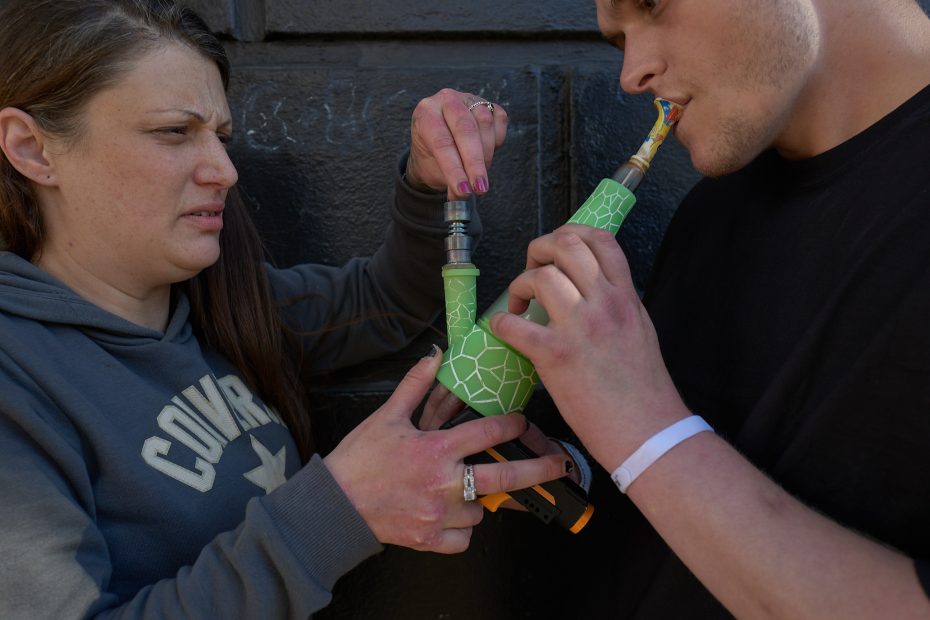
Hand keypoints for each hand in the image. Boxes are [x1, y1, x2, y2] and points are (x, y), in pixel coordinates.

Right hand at [323, 347, 568, 553]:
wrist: (334, 506)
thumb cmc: (358, 460)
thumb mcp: (386, 416)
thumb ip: (415, 386)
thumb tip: (433, 356)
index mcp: (437, 450)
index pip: (488, 433)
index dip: (511, 425)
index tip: (522, 422)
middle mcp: (445, 483)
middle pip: (505, 478)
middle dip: (538, 470)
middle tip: (559, 466)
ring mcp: (440, 515)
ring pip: (482, 510)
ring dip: (481, 500)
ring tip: (467, 489)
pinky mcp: (432, 540)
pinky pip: (465, 538)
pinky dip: (463, 529)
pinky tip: (451, 515)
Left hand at [405, 88, 507, 199]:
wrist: (439, 144)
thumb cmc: (433, 159)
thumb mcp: (433, 170)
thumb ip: (448, 181)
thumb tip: (463, 195)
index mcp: (425, 113)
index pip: (441, 142)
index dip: (454, 169)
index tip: (464, 191)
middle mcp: (446, 100)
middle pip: (465, 129)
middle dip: (475, 163)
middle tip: (480, 188)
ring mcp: (468, 98)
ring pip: (485, 123)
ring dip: (486, 155)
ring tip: (480, 175)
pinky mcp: (487, 103)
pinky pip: (499, 119)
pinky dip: (497, 140)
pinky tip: (488, 152)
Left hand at [487, 225, 691, 471]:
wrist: (647, 431)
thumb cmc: (643, 389)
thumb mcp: (640, 329)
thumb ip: (616, 303)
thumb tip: (588, 288)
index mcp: (626, 297)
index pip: (601, 239)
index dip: (571, 232)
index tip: (555, 249)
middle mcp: (605, 304)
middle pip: (567, 245)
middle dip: (539, 248)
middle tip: (531, 269)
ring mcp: (580, 327)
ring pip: (540, 276)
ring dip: (520, 284)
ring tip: (519, 304)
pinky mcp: (556, 355)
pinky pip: (515, 323)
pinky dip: (501, 322)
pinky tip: (505, 329)